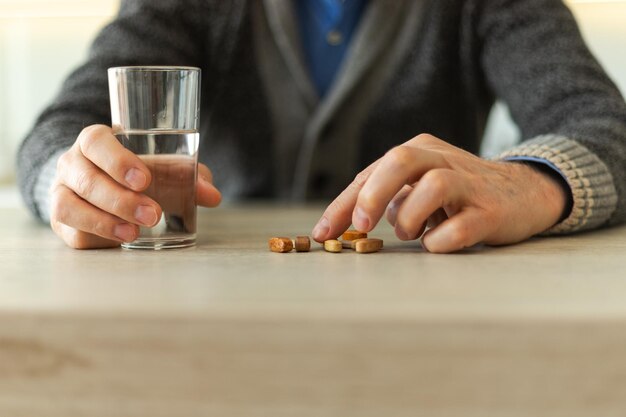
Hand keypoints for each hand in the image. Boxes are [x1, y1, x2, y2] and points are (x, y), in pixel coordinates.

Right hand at [50, 125, 220, 248]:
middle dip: (121, 200)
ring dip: (103, 222)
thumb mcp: (161, 168)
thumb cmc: (134, 172)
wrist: (98, 185)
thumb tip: (212, 195)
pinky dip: (97, 238)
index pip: (95, 142)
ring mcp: (60, 193)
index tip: (144, 179)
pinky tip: (121, 241)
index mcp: (94, 142)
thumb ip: (188, 176)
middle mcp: (71, 164)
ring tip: (133, 233)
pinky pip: (71, 232)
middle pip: (86, 179)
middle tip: (153, 214)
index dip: (117, 160)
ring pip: (69, 206)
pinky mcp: (61, 222)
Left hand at [312, 134, 567, 252]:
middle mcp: (442, 160)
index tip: (323, 234)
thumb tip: (341, 224)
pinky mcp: (492, 211)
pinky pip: (461, 227)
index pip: (371, 174)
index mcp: (419, 151)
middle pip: (400, 162)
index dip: (342, 205)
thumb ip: (385, 197)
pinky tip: (439, 243)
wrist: (524, 193)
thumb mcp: (418, 186)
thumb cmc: (458, 195)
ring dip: (411, 218)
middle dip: (372, 195)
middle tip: (362, 225)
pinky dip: (440, 241)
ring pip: (433, 186)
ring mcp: (470, 184)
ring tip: (414, 234)